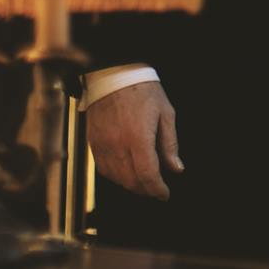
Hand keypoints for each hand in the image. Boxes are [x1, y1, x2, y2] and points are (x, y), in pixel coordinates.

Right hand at [86, 81, 182, 199]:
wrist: (114, 74)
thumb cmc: (143, 90)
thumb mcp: (165, 113)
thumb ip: (170, 144)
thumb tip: (176, 169)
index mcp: (138, 137)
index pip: (147, 175)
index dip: (157, 189)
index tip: (164, 194)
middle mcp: (118, 144)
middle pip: (131, 180)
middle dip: (146, 190)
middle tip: (156, 190)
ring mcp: (103, 144)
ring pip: (116, 178)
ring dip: (131, 185)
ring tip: (143, 183)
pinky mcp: (93, 142)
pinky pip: (103, 169)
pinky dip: (116, 177)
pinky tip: (126, 173)